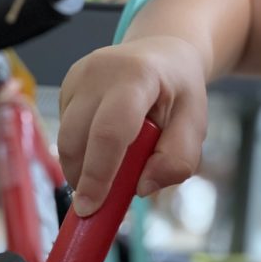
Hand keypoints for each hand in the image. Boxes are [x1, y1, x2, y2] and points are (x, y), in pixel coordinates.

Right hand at [57, 36, 208, 215]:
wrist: (162, 53)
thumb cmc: (179, 92)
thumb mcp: (195, 123)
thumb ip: (178, 159)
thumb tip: (142, 187)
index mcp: (136, 77)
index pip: (109, 132)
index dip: (98, 174)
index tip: (90, 208)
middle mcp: (98, 72)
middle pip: (76, 140)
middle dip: (84, 179)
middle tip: (102, 199)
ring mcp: (77, 78)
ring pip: (65, 141)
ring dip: (81, 168)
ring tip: (109, 169)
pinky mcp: (65, 89)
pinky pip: (64, 134)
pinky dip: (81, 152)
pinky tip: (102, 145)